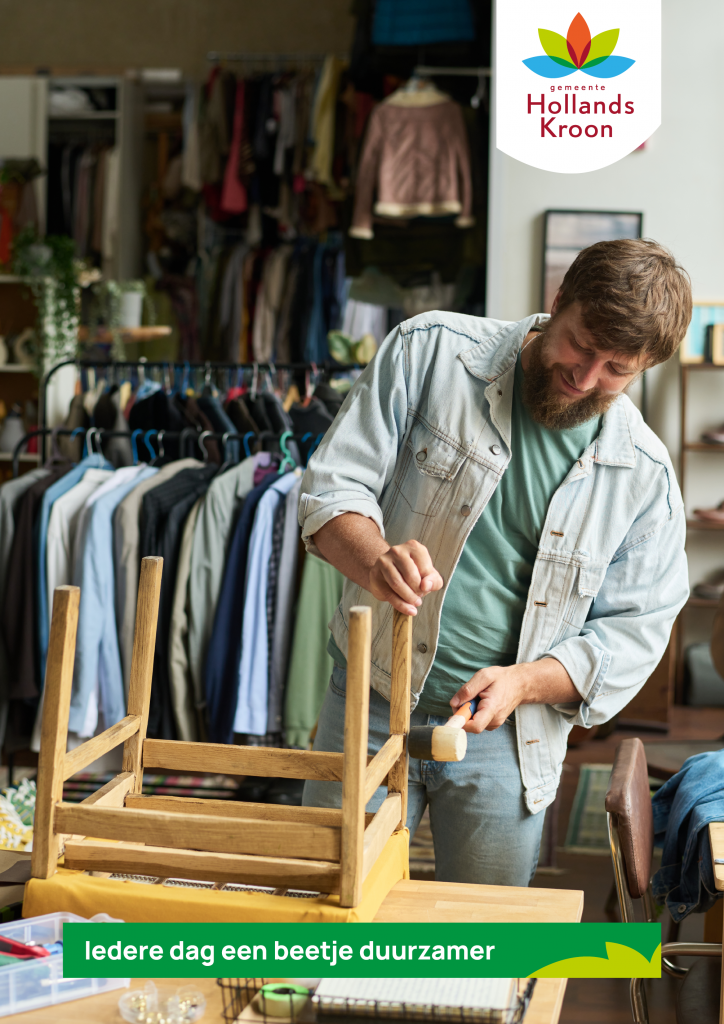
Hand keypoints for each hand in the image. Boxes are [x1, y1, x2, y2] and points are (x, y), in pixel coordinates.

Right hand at [368, 539, 443, 614]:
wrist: (388, 572)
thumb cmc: (413, 573)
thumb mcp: (429, 576)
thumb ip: (434, 581)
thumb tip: (426, 586)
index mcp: (413, 547)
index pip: (425, 569)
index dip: (428, 583)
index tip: (425, 589)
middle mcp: (397, 551)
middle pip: (411, 576)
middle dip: (418, 591)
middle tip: (419, 597)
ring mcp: (384, 561)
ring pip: (398, 584)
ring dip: (409, 598)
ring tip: (415, 604)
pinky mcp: (375, 574)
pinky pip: (389, 594)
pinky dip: (401, 605)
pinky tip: (409, 610)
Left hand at [449, 658, 579, 731]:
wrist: (520, 684)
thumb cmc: (502, 679)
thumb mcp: (484, 676)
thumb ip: (468, 690)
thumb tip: (454, 704)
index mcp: (492, 708)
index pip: (474, 726)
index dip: (460, 722)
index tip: (455, 711)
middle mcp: (494, 720)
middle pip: (470, 725)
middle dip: (463, 712)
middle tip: (469, 697)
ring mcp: (494, 723)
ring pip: (472, 723)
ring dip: (469, 711)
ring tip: (478, 697)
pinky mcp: (493, 723)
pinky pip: (477, 721)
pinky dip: (474, 712)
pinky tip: (481, 702)